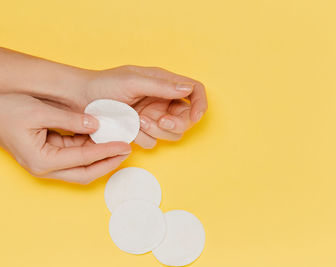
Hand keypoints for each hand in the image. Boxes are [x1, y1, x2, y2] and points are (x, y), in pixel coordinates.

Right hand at [0, 94, 131, 183]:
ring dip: (101, 158)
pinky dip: (90, 150)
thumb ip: (70, 119)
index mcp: (42, 160)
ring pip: (82, 168)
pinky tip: (103, 138)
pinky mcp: (49, 157)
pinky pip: (75, 157)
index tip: (125, 145)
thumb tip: (97, 125)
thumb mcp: (40, 111)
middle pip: (85, 173)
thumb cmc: (7, 110)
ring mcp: (46, 164)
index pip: (84, 159)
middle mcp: (45, 168)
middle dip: (108, 163)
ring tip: (119, 144)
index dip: (107, 151)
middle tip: (127, 150)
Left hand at [80, 65, 207, 148]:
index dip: (200, 104)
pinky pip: (153, 142)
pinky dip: (143, 138)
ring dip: (158, 131)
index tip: (195, 117)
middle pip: (186, 117)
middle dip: (176, 123)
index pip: (194, 91)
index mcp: (163, 83)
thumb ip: (162, 86)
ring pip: (172, 133)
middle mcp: (161, 100)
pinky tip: (128, 128)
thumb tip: (188, 88)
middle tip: (161, 121)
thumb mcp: (133, 82)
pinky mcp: (142, 131)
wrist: (78, 100)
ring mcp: (153, 116)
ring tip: (137, 121)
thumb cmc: (103, 85)